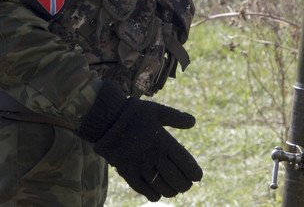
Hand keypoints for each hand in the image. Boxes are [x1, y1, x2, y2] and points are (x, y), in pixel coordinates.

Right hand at [77, 80, 201, 200]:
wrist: (106, 118)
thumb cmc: (133, 113)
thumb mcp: (156, 110)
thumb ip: (175, 117)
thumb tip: (193, 122)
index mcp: (163, 141)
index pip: (186, 163)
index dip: (194, 173)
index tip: (197, 177)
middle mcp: (154, 155)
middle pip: (176, 179)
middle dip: (184, 184)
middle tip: (186, 184)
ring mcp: (140, 165)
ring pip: (162, 187)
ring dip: (171, 191)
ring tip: (174, 190)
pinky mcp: (127, 172)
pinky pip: (143, 189)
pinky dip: (153, 194)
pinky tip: (157, 193)